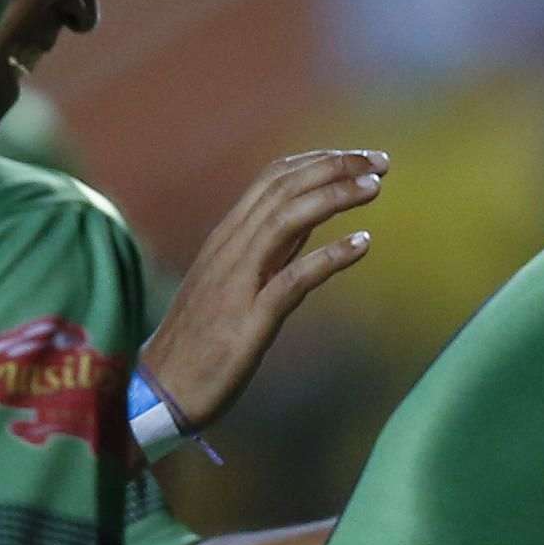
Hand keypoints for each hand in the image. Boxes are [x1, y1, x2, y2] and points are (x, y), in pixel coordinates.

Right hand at [138, 149, 387, 434]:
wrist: (161, 387)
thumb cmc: (203, 335)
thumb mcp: (239, 277)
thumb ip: (273, 246)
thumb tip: (312, 216)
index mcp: (228, 237)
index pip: (272, 179)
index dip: (319, 161)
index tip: (360, 157)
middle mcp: (230, 248)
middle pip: (283, 188)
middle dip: (335, 167)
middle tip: (382, 160)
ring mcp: (238, 280)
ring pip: (286, 219)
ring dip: (334, 197)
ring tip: (375, 186)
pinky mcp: (250, 317)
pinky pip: (293, 278)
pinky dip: (330, 256)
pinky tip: (363, 244)